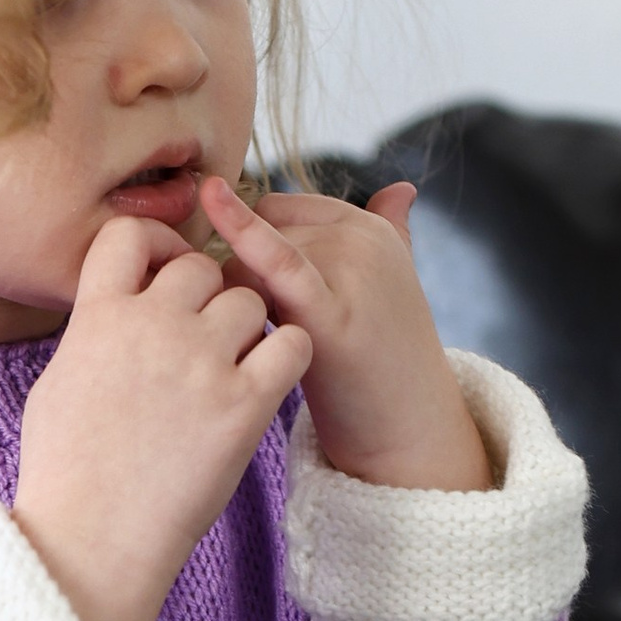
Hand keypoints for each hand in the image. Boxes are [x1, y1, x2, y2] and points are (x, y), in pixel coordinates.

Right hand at [14, 220, 310, 620]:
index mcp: (96, 316)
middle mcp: (151, 326)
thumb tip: (110, 311)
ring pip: (249, 300)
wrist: (93, 538)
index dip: (155, 247)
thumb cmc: (66, 473)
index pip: (130, 235)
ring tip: (233, 367)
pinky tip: (268, 381)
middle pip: (201, 267)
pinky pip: (291, 344)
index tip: (164, 274)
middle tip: (204, 338)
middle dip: (206, 295)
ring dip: (247, 327)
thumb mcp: (57, 384)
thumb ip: (92, 334)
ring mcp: (200, 362)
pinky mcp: (244, 404)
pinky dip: (286, 355)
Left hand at [196, 173, 492, 492]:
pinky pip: (275, 261)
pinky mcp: (331, 312)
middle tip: (263, 334)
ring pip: (251, 259)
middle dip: (243, 277)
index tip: (254, 295)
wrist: (409, 432)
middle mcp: (362, 240)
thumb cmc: (385, 364)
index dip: (250, 247)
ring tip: (267, 348)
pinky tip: (211, 214)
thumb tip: (401, 188)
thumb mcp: (392, 284)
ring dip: (237, 299)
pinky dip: (241, 235)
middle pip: (260, 232)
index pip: (278, 208)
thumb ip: (392, 230)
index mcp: (371, 229)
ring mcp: (350, 271)